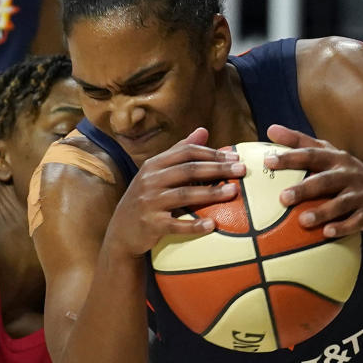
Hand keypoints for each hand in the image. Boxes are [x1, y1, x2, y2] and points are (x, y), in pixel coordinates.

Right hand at [105, 128, 246, 258]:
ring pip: (184, 195)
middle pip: (188, 170)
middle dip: (217, 169)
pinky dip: (194, 225)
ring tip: (233, 192)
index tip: (234, 158)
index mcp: (154, 165)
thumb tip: (203, 130)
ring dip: (211, 193)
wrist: (122, 231)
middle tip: (241, 170)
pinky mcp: (151, 225)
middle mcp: (150, 180)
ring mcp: (149, 202)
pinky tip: (212, 225)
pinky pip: (176, 224)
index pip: (186, 152)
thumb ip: (179, 152)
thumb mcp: (157, 173)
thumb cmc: (146, 199)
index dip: (211, 153)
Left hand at [265, 124, 362, 238]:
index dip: (290, 157)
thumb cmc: (346, 175)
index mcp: (336, 159)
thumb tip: (271, 130)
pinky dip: (342, 227)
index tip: (268, 160)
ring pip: (340, 203)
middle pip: (324, 180)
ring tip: (302, 221)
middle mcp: (349, 174)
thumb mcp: (329, 156)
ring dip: (322, 212)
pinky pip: (355, 222)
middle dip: (304, 189)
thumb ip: (301, 144)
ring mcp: (360, 194)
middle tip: (283, 198)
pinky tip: (327, 233)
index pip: (311, 155)